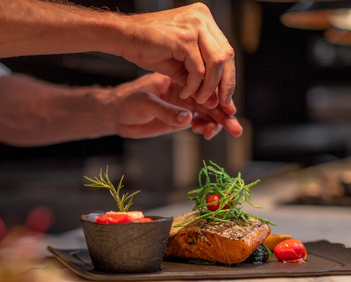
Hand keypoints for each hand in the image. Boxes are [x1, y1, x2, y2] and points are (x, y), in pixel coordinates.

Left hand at [109, 72, 241, 139]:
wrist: (115, 114)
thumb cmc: (126, 102)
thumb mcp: (145, 104)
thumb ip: (166, 112)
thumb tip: (188, 118)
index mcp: (178, 79)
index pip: (204, 87)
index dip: (218, 99)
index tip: (228, 111)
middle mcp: (184, 91)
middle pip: (211, 101)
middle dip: (224, 114)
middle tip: (235, 128)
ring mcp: (183, 104)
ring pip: (208, 113)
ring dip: (217, 123)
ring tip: (218, 133)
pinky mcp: (179, 118)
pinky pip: (199, 122)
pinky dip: (206, 127)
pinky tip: (206, 132)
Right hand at [119, 3, 234, 108]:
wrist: (123, 37)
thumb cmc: (147, 47)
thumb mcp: (179, 63)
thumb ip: (198, 77)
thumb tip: (215, 101)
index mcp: (204, 19)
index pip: (226, 50)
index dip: (228, 76)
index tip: (225, 96)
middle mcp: (203, 18)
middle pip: (227, 55)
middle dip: (226, 83)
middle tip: (220, 103)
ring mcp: (195, 26)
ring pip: (216, 63)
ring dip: (209, 87)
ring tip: (198, 100)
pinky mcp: (184, 38)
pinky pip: (198, 69)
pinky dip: (193, 85)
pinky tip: (184, 93)